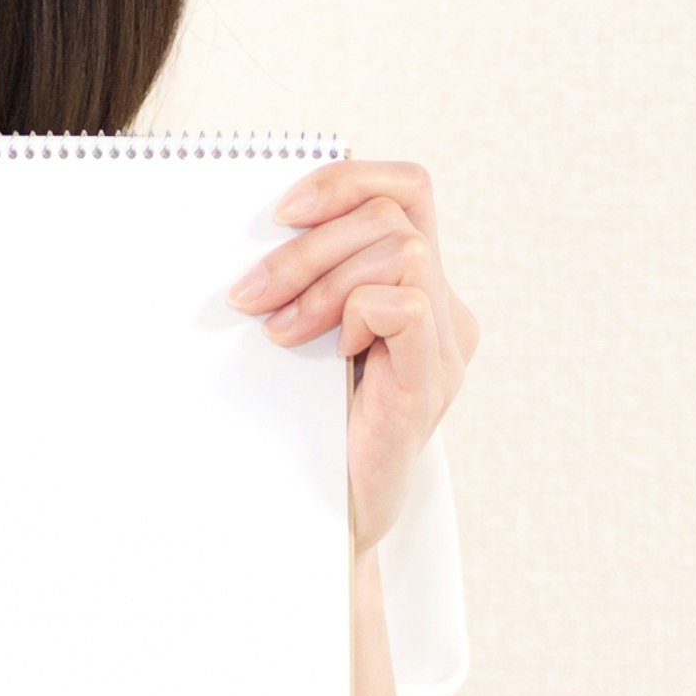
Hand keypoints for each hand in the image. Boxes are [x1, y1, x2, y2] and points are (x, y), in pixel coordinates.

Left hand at [226, 159, 479, 555]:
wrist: (329, 515)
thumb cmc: (314, 422)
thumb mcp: (307, 331)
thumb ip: (311, 276)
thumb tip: (261, 218)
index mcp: (420, 285)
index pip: (408, 189)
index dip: (347, 179)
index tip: (281, 210)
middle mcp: (445, 308)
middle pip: (393, 214)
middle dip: (309, 244)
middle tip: (250, 292)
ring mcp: (445, 345)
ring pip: (400, 248)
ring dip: (321, 280)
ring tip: (278, 328)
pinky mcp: (432, 380)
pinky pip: (406, 304)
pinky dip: (354, 313)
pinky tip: (329, 353)